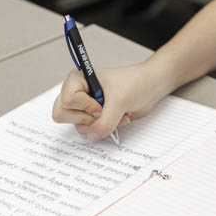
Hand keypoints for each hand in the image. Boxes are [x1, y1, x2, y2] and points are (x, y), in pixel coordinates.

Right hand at [51, 63, 165, 141]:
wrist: (152, 86)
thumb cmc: (137, 82)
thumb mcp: (120, 101)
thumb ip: (105, 121)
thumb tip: (92, 136)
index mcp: (78, 79)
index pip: (68, 100)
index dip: (85, 106)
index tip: (100, 105)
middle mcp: (78, 93)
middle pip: (62, 114)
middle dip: (86, 118)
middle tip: (102, 111)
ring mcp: (85, 106)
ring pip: (77, 126)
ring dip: (100, 124)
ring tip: (118, 113)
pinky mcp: (94, 117)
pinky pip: (90, 131)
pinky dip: (105, 128)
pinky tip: (119, 118)